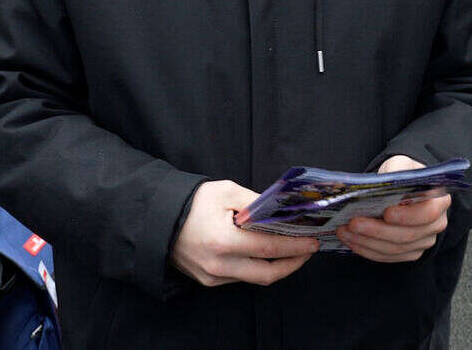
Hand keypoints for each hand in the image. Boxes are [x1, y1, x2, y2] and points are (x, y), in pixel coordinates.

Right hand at [170, 180, 318, 286]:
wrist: (158, 219)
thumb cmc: (192, 202)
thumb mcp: (226, 191)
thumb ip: (256, 203)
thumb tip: (281, 212)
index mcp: (224, 241)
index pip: (270, 248)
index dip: (295, 246)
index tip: (313, 241)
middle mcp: (219, 265)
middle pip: (268, 273)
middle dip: (293, 262)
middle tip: (308, 249)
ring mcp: (213, 277)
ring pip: (255, 278)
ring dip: (277, 266)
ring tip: (292, 250)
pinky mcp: (208, 281)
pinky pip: (240, 277)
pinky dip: (257, 266)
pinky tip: (266, 253)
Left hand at [337, 156, 450, 262]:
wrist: (403, 186)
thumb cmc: (402, 174)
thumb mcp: (400, 164)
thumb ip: (395, 171)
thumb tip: (379, 184)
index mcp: (439, 201)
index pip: (428, 213)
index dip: (407, 216)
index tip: (386, 212)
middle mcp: (436, 225)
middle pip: (407, 235)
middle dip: (377, 231)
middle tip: (352, 223)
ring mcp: (423, 242)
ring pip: (394, 249)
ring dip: (366, 242)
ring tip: (344, 231)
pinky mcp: (409, 252)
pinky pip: (387, 256)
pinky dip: (367, 249)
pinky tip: (350, 240)